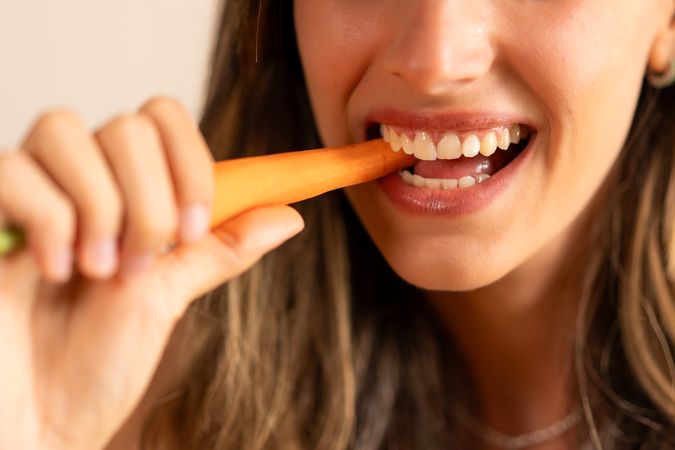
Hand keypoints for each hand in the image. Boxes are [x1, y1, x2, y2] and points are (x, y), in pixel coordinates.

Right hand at [0, 97, 303, 449]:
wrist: (40, 421)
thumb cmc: (98, 364)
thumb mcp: (172, 294)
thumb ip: (222, 246)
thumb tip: (290, 215)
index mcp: (126, 193)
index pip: (162, 118)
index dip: (189, 164)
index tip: (192, 228)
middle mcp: (77, 182)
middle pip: (126, 126)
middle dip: (149, 202)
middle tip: (139, 264)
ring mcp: (25, 194)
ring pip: (67, 131)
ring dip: (101, 207)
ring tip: (95, 270)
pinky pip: (14, 171)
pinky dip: (50, 220)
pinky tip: (52, 269)